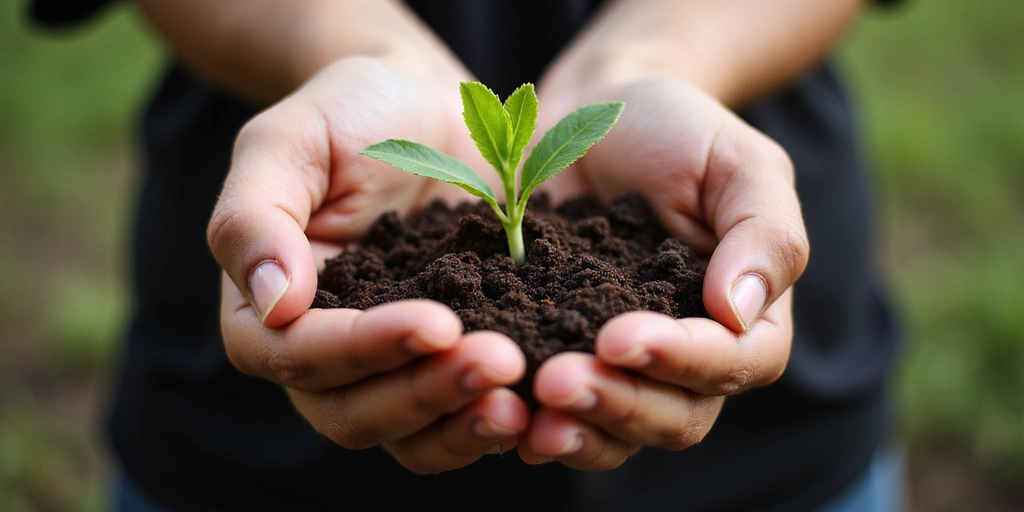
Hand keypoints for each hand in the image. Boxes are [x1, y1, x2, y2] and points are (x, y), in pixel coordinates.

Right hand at [208, 57, 529, 473]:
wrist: (426, 107)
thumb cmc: (350, 113)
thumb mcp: (288, 140)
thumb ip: (255, 217)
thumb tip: (273, 304)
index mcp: (266, 307)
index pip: (295, 354)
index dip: (362, 348)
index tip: (436, 322)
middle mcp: (320, 354)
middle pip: (351, 412)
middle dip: (425, 393)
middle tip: (500, 361)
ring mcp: (385, 367)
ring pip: (406, 432)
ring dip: (460, 422)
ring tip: (523, 398)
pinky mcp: (440, 366)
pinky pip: (455, 417)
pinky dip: (490, 419)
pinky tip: (538, 401)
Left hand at [517, 77, 808, 468]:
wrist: (588, 113)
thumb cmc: (676, 129)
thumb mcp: (738, 162)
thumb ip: (763, 233)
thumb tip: (741, 312)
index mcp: (746, 314)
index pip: (734, 362)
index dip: (681, 361)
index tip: (620, 337)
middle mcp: (689, 355)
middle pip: (675, 416)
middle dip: (619, 403)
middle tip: (557, 383)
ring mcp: (624, 365)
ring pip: (618, 430)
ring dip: (578, 429)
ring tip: (530, 410)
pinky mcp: (563, 357)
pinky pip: (559, 411)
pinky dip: (534, 422)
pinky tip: (498, 414)